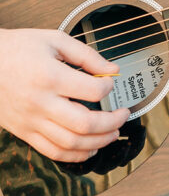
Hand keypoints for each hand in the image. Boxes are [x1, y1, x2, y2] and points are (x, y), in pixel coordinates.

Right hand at [0, 28, 129, 161]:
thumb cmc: (17, 48)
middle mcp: (41, 103)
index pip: (92, 91)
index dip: (109, 88)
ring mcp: (31, 121)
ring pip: (71, 144)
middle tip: (124, 115)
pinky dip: (75, 155)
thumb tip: (112, 70)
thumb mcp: (54, 40)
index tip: (111, 83)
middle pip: (85, 124)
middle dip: (112, 123)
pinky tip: (90, 148)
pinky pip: (52, 152)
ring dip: (98, 142)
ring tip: (113, 133)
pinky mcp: (24, 132)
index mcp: (50, 77)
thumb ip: (86, 55)